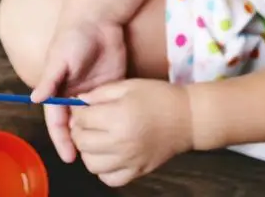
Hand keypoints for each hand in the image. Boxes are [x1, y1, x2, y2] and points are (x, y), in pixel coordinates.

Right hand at [30, 21, 126, 162]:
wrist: (99, 18)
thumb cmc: (73, 35)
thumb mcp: (59, 58)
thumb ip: (49, 80)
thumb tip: (34, 99)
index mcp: (58, 87)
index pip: (57, 119)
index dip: (61, 138)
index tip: (68, 156)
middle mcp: (74, 92)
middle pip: (74, 123)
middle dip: (78, 141)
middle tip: (88, 159)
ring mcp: (93, 90)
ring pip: (91, 119)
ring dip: (94, 133)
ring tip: (102, 152)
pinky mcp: (110, 85)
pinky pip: (108, 107)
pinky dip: (109, 120)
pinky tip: (115, 134)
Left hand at [71, 80, 192, 187]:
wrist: (187, 118)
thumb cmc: (158, 97)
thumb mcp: (127, 85)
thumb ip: (99, 93)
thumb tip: (78, 101)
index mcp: (118, 117)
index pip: (82, 119)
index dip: (77, 111)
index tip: (81, 106)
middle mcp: (122, 143)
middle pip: (82, 143)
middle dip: (78, 130)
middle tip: (85, 121)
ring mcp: (130, 161)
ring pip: (92, 165)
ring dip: (88, 151)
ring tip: (95, 137)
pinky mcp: (138, 172)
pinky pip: (109, 179)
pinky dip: (103, 169)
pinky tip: (107, 154)